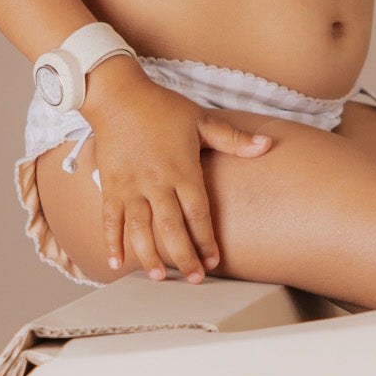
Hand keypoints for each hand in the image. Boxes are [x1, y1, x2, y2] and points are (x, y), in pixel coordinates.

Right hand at [80, 62, 272, 280]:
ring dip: (149, 255)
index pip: (198, 213)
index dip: (206, 239)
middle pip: (171, 227)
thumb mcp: (200, 121)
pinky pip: (109, 218)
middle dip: (184, 256)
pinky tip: (116, 262)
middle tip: (195, 280)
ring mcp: (130, 187)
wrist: (117, 95)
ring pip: (140, 228)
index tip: (215, 261)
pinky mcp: (110, 186)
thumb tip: (266, 146)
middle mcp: (156, 183)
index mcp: (182, 170)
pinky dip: (111, 241)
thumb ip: (232, 139)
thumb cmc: (161, 108)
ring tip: (159, 278)